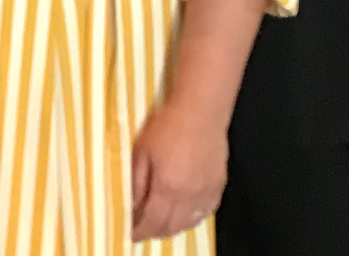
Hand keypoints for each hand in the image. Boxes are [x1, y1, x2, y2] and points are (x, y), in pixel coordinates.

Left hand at [131, 98, 227, 239]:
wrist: (201, 113)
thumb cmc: (167, 127)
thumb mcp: (141, 152)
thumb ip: (135, 182)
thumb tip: (129, 204)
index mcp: (169, 188)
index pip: (152, 222)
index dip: (140, 232)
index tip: (130, 234)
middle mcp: (190, 196)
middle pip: (172, 227)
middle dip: (154, 232)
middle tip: (141, 229)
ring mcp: (207, 193)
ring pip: (189, 223)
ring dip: (173, 227)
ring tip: (159, 223)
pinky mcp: (219, 187)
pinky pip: (205, 213)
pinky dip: (191, 219)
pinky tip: (182, 214)